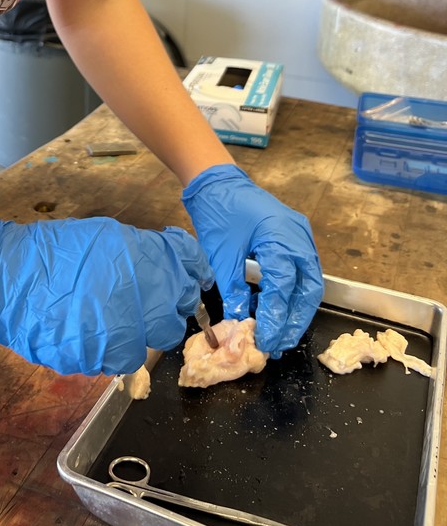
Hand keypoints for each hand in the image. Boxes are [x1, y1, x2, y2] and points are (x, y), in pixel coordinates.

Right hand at [0, 218, 212, 375]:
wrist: (11, 278)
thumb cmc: (60, 250)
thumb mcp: (110, 237)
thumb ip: (147, 253)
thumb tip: (174, 263)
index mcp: (145, 270)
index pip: (189, 275)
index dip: (190, 276)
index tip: (185, 278)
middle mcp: (139, 308)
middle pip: (173, 323)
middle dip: (164, 313)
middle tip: (146, 302)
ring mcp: (116, 340)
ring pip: (144, 349)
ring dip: (135, 336)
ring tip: (111, 318)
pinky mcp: (94, 362)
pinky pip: (113, 360)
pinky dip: (108, 348)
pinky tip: (90, 329)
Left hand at [182, 164, 322, 357]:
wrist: (217, 181)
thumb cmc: (218, 213)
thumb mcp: (221, 255)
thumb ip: (234, 290)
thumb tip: (242, 322)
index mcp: (280, 236)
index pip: (284, 286)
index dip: (276, 317)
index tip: (265, 340)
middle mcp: (299, 236)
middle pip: (308, 289)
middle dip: (295, 320)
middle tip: (278, 343)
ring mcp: (301, 235)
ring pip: (309, 282)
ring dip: (296, 310)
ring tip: (279, 333)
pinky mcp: (296, 237)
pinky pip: (301, 271)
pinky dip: (292, 293)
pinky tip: (276, 309)